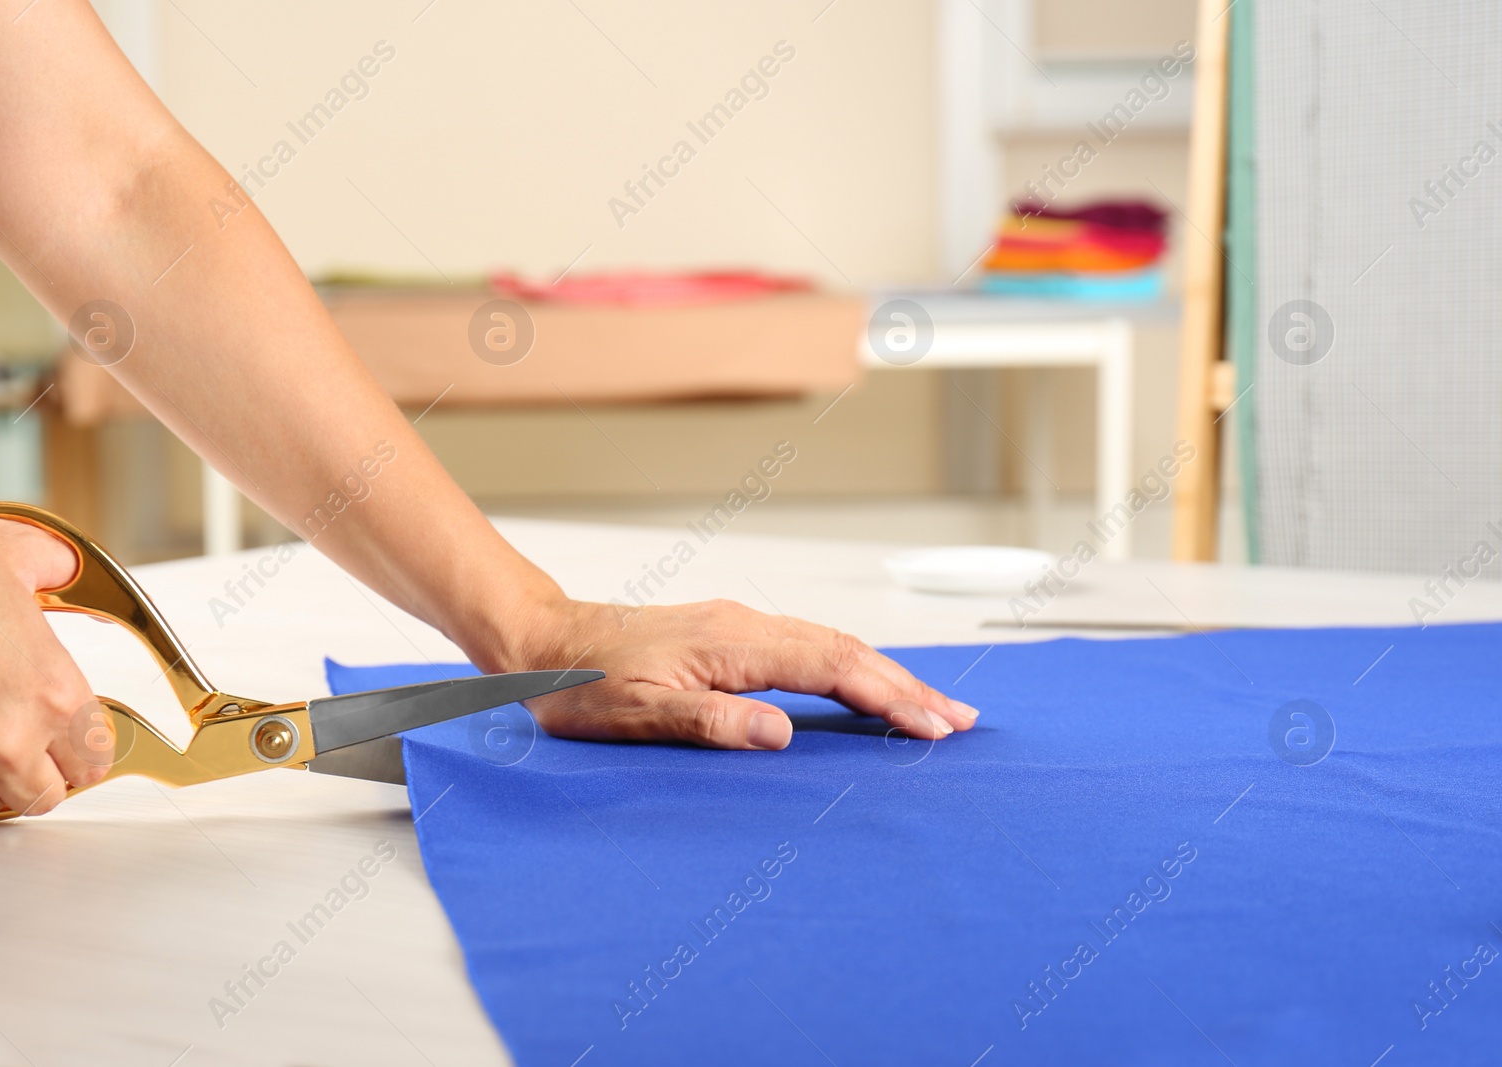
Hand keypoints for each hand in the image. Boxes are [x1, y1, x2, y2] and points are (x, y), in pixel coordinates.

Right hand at [0, 513, 104, 816]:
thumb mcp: (21, 552)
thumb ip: (61, 569)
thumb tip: (68, 572)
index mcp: (54, 694)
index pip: (94, 761)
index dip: (84, 748)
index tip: (74, 739)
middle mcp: (9, 740)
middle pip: (46, 794)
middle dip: (42, 770)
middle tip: (31, 744)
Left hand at [504, 599, 977, 749]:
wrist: (541, 640)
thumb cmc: (580, 683)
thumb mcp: (636, 714)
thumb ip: (710, 722)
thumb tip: (781, 732)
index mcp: (733, 644)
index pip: (833, 668)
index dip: (889, 698)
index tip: (935, 726)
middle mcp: (746, 626)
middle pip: (847, 652)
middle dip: (908, 686)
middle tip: (962, 720)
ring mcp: (740, 626)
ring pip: (832, 645)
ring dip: (885, 675)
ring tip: (930, 706)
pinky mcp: (730, 635)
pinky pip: (808, 646)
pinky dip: (850, 667)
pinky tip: (861, 683)